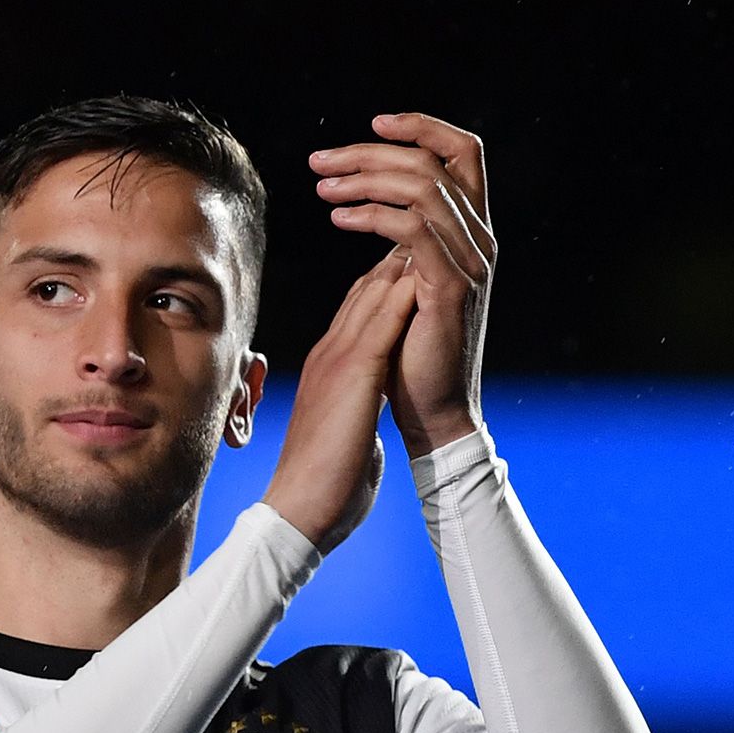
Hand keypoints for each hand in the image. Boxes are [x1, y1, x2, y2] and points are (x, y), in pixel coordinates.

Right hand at [262, 249, 418, 554]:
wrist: (298, 511)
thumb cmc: (323, 486)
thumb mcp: (345, 435)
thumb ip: (354, 416)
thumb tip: (364, 422)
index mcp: (328, 368)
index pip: (362, 308)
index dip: (390, 277)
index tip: (419, 254)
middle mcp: (329, 353)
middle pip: (367, 287)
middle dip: (400, 252)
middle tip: (431, 221)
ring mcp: (337, 360)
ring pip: (374, 292)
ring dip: (406, 257)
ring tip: (435, 228)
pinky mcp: (352, 374)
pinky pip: (384, 319)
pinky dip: (406, 290)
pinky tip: (430, 269)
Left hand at [310, 113, 495, 456]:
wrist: (432, 412)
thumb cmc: (413, 353)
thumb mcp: (409, 286)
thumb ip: (405, 246)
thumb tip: (379, 210)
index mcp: (472, 232)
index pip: (462, 154)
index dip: (423, 128)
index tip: (374, 123)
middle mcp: (478, 240)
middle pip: (432, 162)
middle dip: (370, 153)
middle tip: (319, 162)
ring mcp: (468, 263)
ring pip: (421, 188)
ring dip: (363, 180)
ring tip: (322, 189)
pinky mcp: (448, 289)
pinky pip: (413, 230)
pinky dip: (373, 216)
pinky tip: (339, 220)